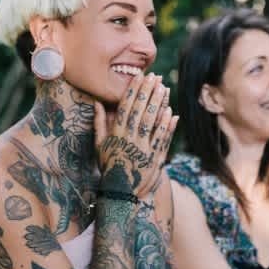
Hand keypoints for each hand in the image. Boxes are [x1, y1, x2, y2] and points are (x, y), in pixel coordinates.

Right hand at [94, 73, 178, 199]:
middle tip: (155, 76)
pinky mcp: (155, 158)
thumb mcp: (99, 145)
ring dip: (158, 104)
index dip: (134, 90)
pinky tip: (171, 112)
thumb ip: (99, 123)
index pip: (126, 106)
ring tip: (164, 88)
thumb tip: (97, 102)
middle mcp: (129, 139)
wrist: (119, 192)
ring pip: (151, 122)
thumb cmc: (109, 166)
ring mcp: (143, 148)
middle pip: (140, 110)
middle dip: (147, 92)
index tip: (140, 77)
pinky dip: (167, 125)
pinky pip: (161, 139)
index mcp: (116, 133)